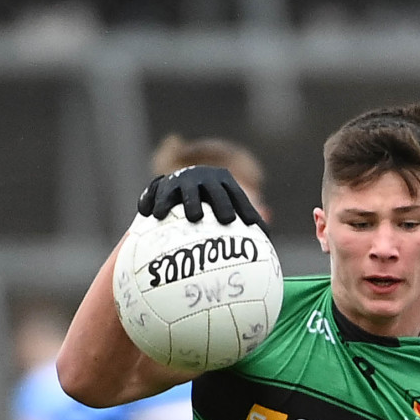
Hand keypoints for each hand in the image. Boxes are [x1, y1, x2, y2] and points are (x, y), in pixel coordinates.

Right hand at [137, 166, 270, 240]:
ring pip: (185, 190)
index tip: (252, 225)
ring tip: (194, 218)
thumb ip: (245, 221)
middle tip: (227, 220)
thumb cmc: (210, 205)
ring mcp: (182, 180)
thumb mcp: (226, 206)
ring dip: (189, 202)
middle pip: (214, 190)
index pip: (236, 195)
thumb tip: (268, 241)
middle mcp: (203, 178)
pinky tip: (151, 214)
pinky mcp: (161, 184)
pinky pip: (156, 190)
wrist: (180, 184)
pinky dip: (152, 200)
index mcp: (222, 182)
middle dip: (221, 203)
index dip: (245, 207)